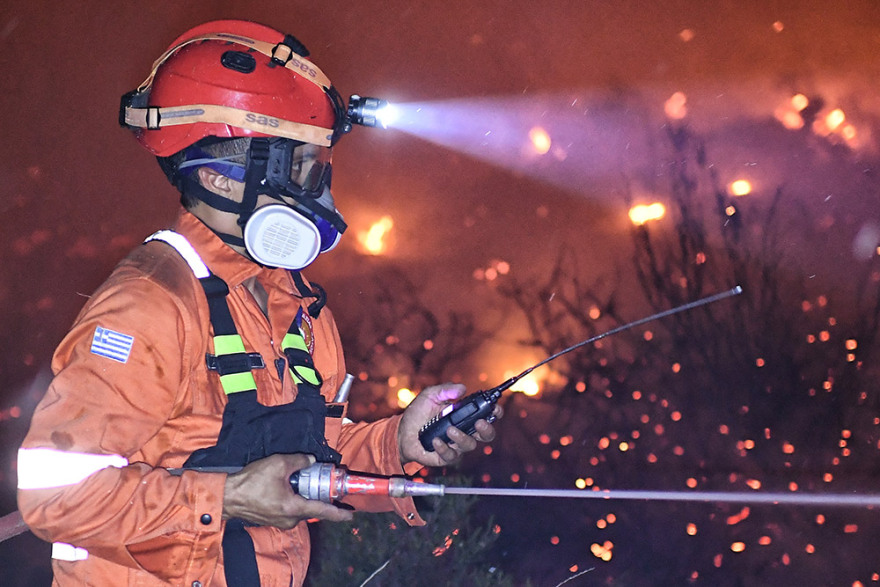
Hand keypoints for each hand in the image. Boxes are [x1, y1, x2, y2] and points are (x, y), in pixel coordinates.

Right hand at [222, 453, 352, 528]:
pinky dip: (293, 498)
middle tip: (319, 479)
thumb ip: (299, 461)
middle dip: (316, 494)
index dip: (339, 512)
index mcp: (294, 508)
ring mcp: (280, 521)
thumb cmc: (252, 481)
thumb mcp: (279, 463)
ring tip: (298, 479)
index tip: (350, 514)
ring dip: (303, 495)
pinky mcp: (272, 519)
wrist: (227, 496)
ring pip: (300, 507)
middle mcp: (290, 519)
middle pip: (311, 507)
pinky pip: (289, 509)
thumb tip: (310, 461)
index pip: (323, 511)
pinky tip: (287, 486)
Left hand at [398, 383, 502, 467]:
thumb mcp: (430, 395)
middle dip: (487, 429)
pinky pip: (451, 455)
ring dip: (462, 437)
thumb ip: (445, 390)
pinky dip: (444, 448)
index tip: (494, 408)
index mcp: (465, 415)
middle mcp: (464, 431)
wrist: (402, 432)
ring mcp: (456, 445)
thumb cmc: (419, 413)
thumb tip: (462, 388)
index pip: (487, 415)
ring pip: (470, 445)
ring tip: (449, 430)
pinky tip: (436, 440)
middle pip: (487, 435)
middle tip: (479, 423)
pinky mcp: (445, 456)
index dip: (495, 412)